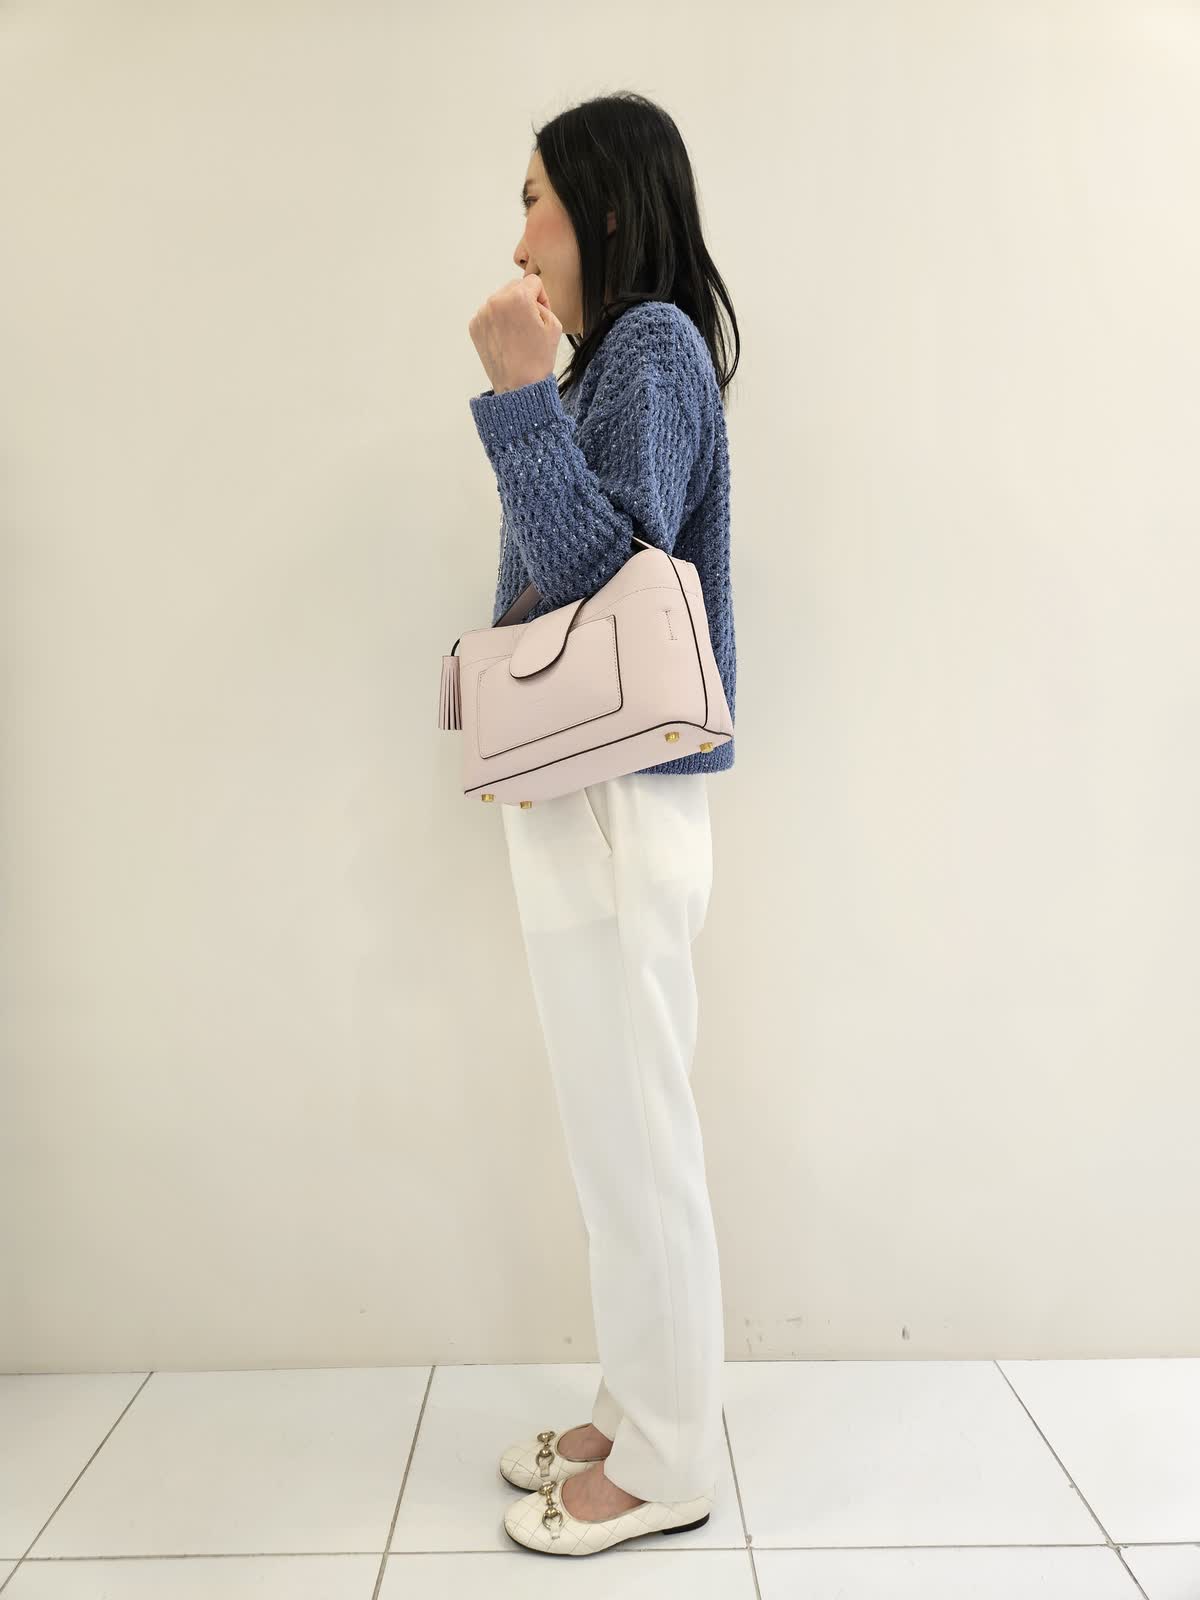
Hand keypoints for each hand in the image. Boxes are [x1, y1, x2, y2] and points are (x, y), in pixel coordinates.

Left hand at [468, 275, 560, 393]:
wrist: (519, 387)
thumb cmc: (538, 359)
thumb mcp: (554, 325)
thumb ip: (543, 303)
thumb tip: (529, 300)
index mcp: (518, 298)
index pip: (533, 282)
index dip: (542, 297)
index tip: (541, 315)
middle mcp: (496, 301)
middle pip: (514, 287)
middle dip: (524, 300)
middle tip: (529, 324)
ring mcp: (482, 314)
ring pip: (500, 300)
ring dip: (509, 311)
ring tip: (517, 334)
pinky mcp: (474, 326)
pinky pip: (489, 314)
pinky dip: (497, 322)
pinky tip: (506, 339)